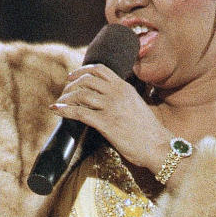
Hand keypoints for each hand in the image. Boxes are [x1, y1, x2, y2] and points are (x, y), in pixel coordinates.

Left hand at [53, 65, 169, 172]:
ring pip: (81, 93)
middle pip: (87, 79)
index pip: (100, 69)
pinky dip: (65, 109)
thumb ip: (122, 99)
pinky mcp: (106, 123)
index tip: (72, 77)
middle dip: (71, 85)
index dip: (82, 71)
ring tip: (59, 102)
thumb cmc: (148, 132)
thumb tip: (105, 100)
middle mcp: (117, 93)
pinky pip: (80, 112)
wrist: (158, 146)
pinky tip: (57, 110)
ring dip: (66, 97)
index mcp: (125, 87)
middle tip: (64, 93)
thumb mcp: (136, 106)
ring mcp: (111, 107)